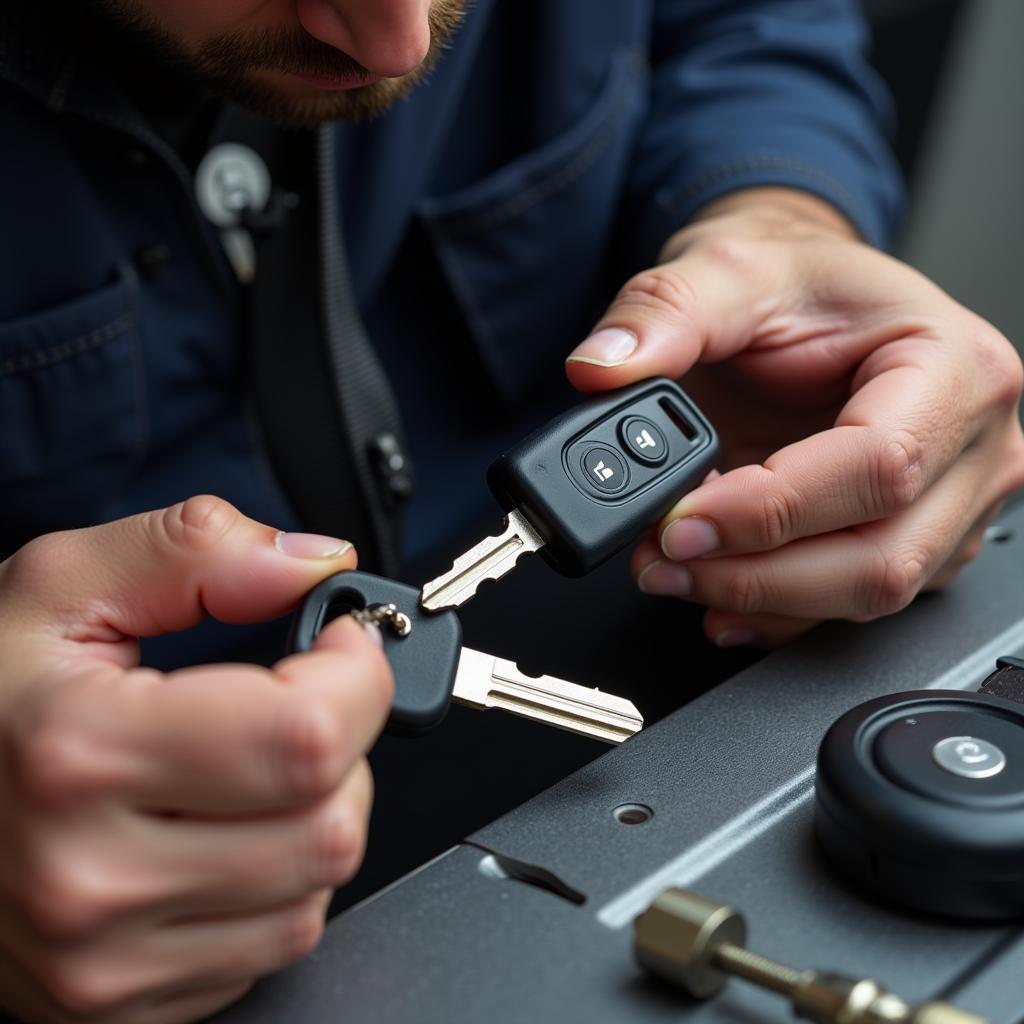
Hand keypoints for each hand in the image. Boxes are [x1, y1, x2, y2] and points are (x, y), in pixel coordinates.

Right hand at [0, 497, 392, 1023]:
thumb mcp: (63, 587)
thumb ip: (197, 551)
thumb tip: (314, 564)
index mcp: (81, 753)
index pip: (308, 736)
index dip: (359, 677)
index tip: (345, 645)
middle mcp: (92, 876)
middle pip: (330, 821)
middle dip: (344, 745)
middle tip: (294, 704)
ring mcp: (106, 959)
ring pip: (317, 888)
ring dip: (317, 812)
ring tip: (251, 769)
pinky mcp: (121, 1003)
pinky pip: (274, 942)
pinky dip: (279, 880)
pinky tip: (222, 833)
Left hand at [567, 188, 1023, 647]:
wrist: (813, 312)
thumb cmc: (798, 290)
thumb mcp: (726, 270)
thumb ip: (664, 314)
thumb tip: (601, 369)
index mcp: (952, 366)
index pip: (877, 466)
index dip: (769, 511)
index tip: (681, 521)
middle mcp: (973, 445)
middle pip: (880, 555)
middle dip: (755, 575)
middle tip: (665, 561)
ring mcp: (954, 504)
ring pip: (868, 595)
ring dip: (759, 600)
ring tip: (676, 574)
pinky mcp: (919, 541)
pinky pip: (854, 605)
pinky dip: (779, 614)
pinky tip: (720, 600)